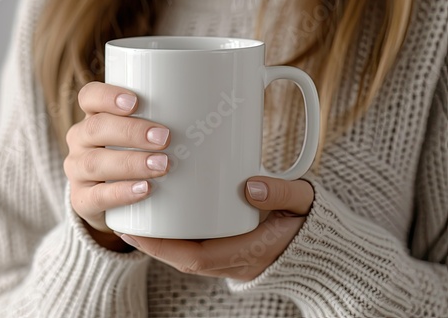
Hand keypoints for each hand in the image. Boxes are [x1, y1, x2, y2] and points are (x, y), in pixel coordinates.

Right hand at [64, 82, 170, 250]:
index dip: (107, 96)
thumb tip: (229, 107)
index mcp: (95, 117)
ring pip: (95, 162)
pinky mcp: (83, 201)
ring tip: (162, 166)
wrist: (112, 198)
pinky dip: (121, 193)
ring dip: (131, 162)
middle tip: (165, 137)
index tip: (135, 101)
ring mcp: (78, 171)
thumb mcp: (148, 133)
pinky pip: (97, 197)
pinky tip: (144, 190)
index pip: (89, 97)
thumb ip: (173, 118)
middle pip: (95, 128)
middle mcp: (81, 140)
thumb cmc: (139, 153)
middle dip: (131, 131)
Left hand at [120, 177, 313, 279]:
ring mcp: (232, 258)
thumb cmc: (312, 224)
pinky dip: (177, 237)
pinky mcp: (231, 249)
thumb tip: (251, 186)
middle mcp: (236, 262)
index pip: (197, 258)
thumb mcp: (305, 204)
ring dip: (160, 241)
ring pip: (188, 255)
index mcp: (250, 255)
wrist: (323, 247)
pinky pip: (197, 248)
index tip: (134, 232)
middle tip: (124, 218)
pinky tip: (166, 217)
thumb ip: (284, 193)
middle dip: (151, 244)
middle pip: (183, 258)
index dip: (162, 248)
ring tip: (137, 215)